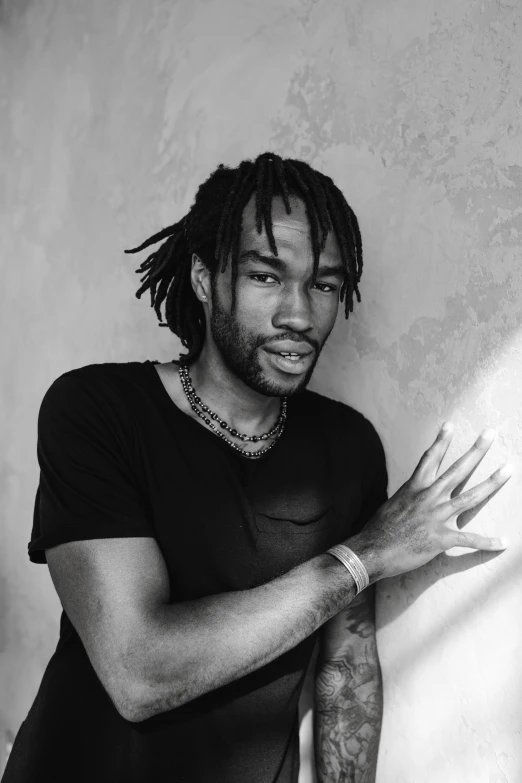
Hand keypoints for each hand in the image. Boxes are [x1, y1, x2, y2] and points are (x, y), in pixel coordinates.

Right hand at [348, 423, 511, 581]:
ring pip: (471, 497)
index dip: (441, 440)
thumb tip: (415, 498)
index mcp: (415, 488)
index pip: (430, 458)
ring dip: (492, 483)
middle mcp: (429, 498)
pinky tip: (503, 542)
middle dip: (476, 451)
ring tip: (508, 469)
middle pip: (458, 470)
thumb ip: (410, 498)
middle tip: (490, 433)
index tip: (450, 424)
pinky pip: (469, 540)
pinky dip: (488, 542)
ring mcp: (437, 517)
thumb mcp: (393, 504)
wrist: (372, 550)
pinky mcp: (441, 538)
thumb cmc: (379, 529)